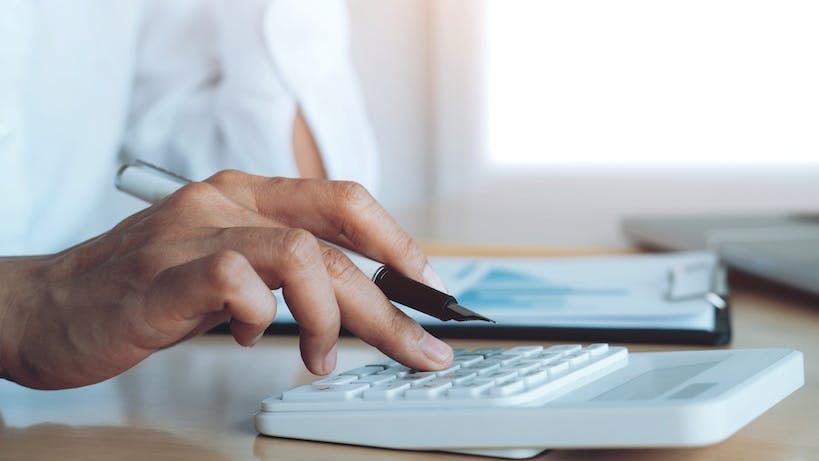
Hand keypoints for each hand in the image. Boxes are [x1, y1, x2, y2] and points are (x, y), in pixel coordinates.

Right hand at [0, 171, 451, 389]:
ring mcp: (192, 233)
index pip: (343, 200)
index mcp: (246, 195)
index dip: (396, 241)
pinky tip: (245, 338)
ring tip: (322, 356)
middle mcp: (224, 201)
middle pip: (336, 240)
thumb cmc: (145, 287)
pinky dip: (259, 318)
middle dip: (388, 304)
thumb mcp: (229, 265)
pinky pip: (236, 282)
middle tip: (416, 349)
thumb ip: (283, 270)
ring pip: (300, 255)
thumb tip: (358, 299)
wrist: (50, 305)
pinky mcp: (161, 276)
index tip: (428, 284)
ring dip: (331, 317)